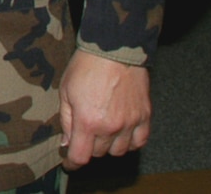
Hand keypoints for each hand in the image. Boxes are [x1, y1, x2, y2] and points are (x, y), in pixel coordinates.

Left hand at [59, 48, 151, 167]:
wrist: (114, 48)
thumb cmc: (86, 66)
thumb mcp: (66, 90)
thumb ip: (66, 120)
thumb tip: (67, 143)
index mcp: (88, 121)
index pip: (81, 156)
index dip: (73, 162)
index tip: (69, 162)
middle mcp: (111, 127)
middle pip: (99, 153)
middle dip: (89, 147)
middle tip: (84, 133)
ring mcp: (130, 123)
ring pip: (119, 150)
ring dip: (109, 145)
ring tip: (102, 130)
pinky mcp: (144, 116)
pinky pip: (140, 142)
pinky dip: (131, 142)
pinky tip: (122, 132)